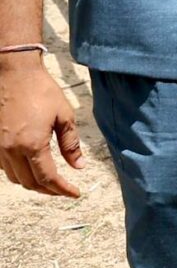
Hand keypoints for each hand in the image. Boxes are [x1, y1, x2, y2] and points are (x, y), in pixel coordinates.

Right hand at [0, 56, 82, 197]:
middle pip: (29, 183)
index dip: (62, 190)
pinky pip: (4, 167)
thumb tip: (79, 167)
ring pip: (15, 178)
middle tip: (65, 189)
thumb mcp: (64, 116)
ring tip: (51, 181)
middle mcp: (10, 150)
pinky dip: (18, 173)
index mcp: (31, 145)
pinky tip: (31, 168)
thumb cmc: (42, 91)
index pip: (47, 178)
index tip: (75, 194)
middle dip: (49, 190)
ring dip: (33, 183)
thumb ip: (71, 144)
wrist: (14, 73)